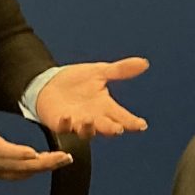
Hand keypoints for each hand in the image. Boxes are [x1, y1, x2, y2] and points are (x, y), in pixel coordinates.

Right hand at [0, 69, 69, 178]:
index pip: (1, 151)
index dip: (17, 154)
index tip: (33, 154)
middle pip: (18, 166)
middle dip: (43, 163)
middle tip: (64, 157)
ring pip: (21, 173)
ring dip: (42, 168)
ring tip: (62, 161)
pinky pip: (16, 175)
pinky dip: (32, 172)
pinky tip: (45, 166)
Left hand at [32, 57, 150, 137]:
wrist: (50, 83)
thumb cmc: (76, 80)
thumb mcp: (100, 72)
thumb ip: (121, 70)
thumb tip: (144, 63)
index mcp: (105, 106)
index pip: (122, 116)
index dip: (132, 122)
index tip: (141, 125)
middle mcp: (94, 118)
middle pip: (106, 127)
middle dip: (112, 128)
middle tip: (119, 129)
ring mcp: (77, 122)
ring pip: (86, 131)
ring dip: (89, 128)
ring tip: (91, 120)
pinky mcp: (60, 123)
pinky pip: (63, 127)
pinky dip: (66, 123)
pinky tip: (67, 116)